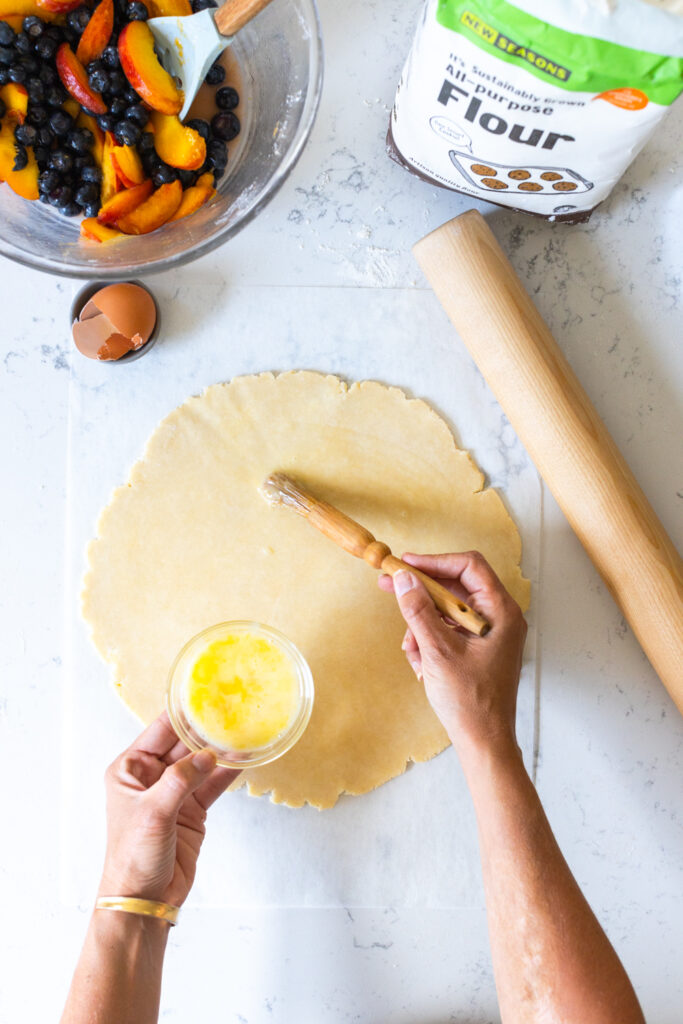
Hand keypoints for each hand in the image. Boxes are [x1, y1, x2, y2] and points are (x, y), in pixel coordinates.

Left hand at [98, 713, 238, 906]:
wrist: (144, 900)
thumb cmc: (133, 856)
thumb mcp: (153, 813)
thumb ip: (180, 781)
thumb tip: (207, 755)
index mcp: (130, 770)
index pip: (159, 731)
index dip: (180, 713)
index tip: (203, 695)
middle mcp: (152, 777)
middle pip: (183, 744)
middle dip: (206, 730)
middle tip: (231, 711)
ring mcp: (174, 793)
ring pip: (201, 763)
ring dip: (220, 751)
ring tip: (244, 731)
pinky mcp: (192, 811)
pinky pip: (212, 785)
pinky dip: (227, 773)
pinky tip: (244, 760)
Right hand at [378, 551, 526, 759]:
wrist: (484, 742)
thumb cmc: (471, 700)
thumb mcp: (438, 651)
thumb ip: (419, 611)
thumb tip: (404, 578)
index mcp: (501, 611)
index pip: (469, 566)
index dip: (435, 561)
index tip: (406, 563)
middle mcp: (498, 617)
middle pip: (455, 587)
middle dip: (422, 591)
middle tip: (390, 585)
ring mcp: (488, 634)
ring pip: (447, 611)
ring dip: (422, 623)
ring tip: (411, 647)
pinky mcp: (477, 649)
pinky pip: (448, 631)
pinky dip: (429, 640)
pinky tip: (420, 661)